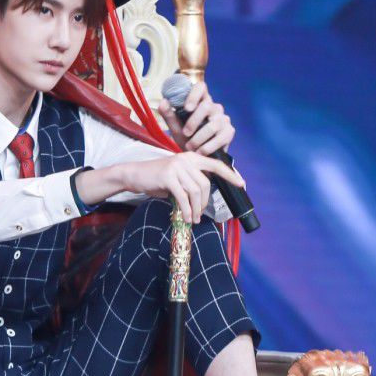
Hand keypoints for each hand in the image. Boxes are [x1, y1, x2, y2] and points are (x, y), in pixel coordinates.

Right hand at [123, 152, 245, 223]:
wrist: (134, 174)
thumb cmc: (156, 178)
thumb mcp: (177, 176)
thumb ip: (191, 181)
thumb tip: (204, 198)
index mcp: (192, 157)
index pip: (216, 164)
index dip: (230, 174)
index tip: (241, 184)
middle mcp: (186, 158)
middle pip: (205, 183)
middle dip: (204, 202)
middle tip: (200, 215)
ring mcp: (177, 166)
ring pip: (195, 191)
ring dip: (195, 208)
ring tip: (192, 218)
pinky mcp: (168, 176)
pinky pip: (183, 196)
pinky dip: (186, 209)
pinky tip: (186, 217)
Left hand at [157, 80, 234, 154]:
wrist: (197, 157)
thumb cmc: (186, 138)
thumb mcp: (175, 127)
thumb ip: (169, 115)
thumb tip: (163, 102)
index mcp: (200, 101)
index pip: (201, 87)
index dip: (194, 95)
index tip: (187, 108)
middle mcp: (214, 107)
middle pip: (206, 106)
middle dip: (193, 122)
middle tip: (185, 134)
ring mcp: (224, 119)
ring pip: (213, 125)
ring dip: (198, 138)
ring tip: (190, 147)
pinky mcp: (229, 132)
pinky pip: (220, 138)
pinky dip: (207, 147)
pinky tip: (200, 152)